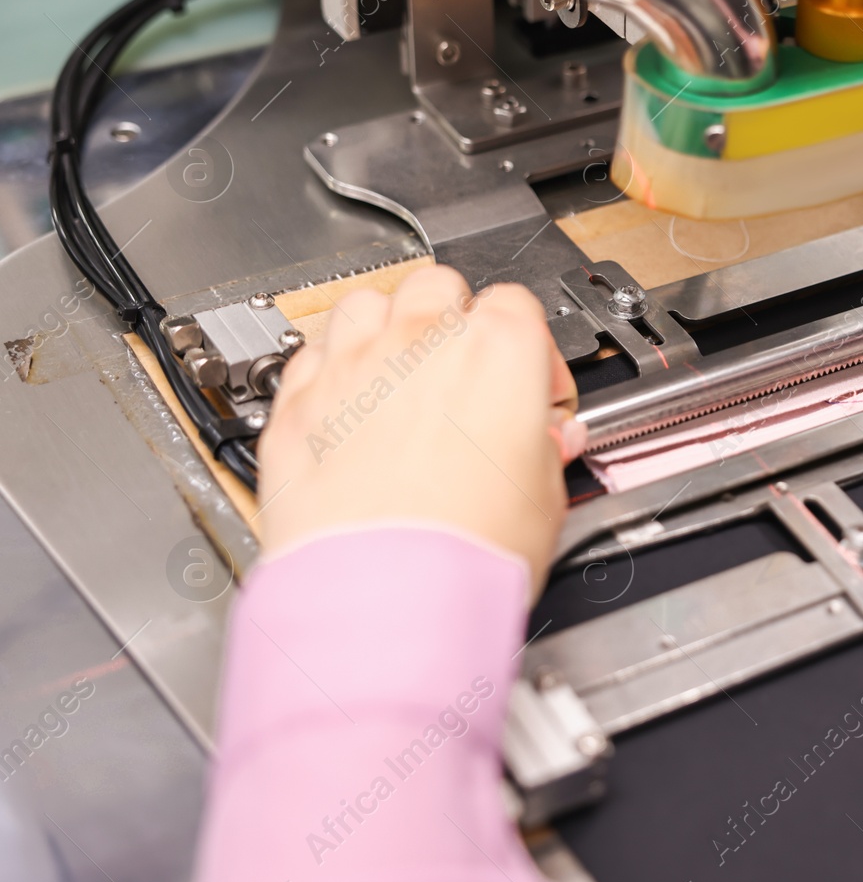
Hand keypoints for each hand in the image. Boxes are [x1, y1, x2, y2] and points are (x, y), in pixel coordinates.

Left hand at [256, 265, 582, 583]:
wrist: (389, 595)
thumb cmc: (468, 547)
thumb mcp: (545, 495)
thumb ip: (544, 450)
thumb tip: (546, 442)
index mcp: (498, 347)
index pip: (517, 304)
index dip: (529, 349)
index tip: (530, 391)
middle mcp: (420, 340)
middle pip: (438, 286)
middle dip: (452, 320)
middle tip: (465, 374)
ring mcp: (351, 366)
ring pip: (365, 304)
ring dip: (384, 328)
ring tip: (400, 375)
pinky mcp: (298, 403)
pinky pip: (311, 356)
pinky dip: (329, 371)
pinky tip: (348, 406)